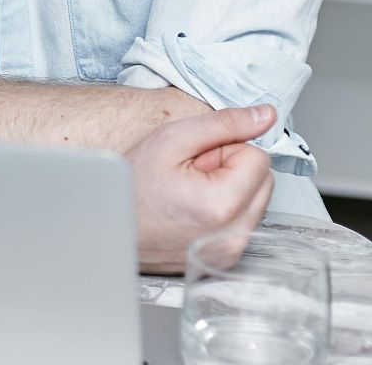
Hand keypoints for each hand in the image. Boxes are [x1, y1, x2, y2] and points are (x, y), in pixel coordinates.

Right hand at [128, 104, 275, 273]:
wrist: (107, 223)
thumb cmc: (130, 184)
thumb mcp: (171, 140)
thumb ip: (224, 123)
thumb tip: (265, 115)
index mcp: (224, 204)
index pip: (259, 157)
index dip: (225, 151)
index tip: (196, 160)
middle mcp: (233, 234)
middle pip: (263, 180)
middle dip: (232, 171)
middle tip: (192, 175)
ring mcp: (231, 250)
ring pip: (256, 200)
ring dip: (230, 190)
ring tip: (190, 193)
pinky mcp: (227, 257)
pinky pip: (244, 221)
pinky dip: (225, 211)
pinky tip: (193, 210)